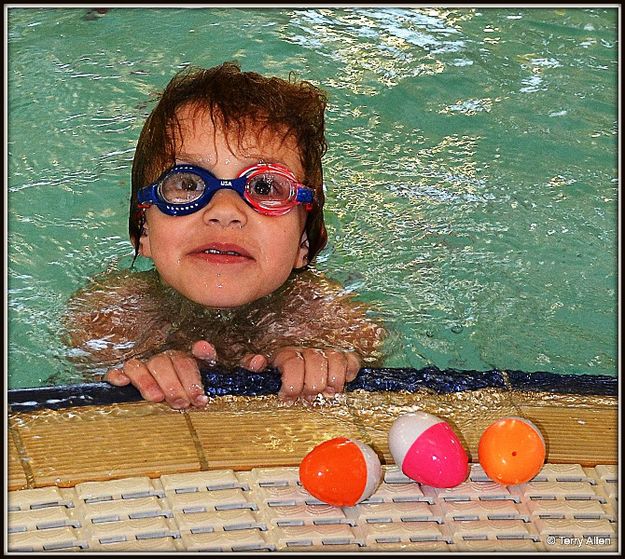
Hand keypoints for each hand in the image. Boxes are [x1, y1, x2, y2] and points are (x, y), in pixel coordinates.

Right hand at [104, 340, 215, 408]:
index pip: (184, 363)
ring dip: (146, 382)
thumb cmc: (186, 381)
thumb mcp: (202, 369)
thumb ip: (206, 357)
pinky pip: (116, 371)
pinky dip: (117, 375)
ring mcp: (140, 367)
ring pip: (138, 367)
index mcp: (178, 358)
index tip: (199, 399)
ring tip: (156, 398)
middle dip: (172, 385)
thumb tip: (203, 346)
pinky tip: (122, 382)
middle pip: (161, 365)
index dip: (192, 381)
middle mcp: (159, 360)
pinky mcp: (123, 375)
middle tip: (180, 403)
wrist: (169, 383)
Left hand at [240, 347, 360, 402]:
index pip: (293, 364)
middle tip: (307, 397)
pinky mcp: (342, 357)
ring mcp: (326, 353)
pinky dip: (349, 371)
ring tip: (327, 392)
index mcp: (287, 353)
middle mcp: (308, 350)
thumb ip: (250, 363)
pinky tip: (342, 381)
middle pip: (316, 363)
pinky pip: (351, 360)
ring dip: (333, 380)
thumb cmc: (276, 370)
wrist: (295, 361)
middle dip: (312, 385)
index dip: (292, 384)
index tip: (287, 397)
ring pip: (336, 360)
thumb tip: (259, 361)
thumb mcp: (258, 366)